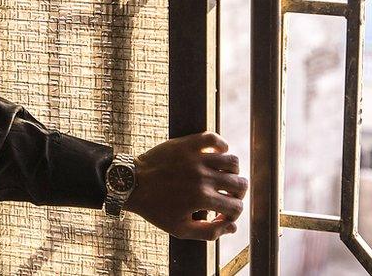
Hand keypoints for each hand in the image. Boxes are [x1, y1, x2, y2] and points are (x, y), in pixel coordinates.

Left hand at [124, 131, 246, 240]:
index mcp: (202, 199)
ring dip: (232, 172)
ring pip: (232, 161)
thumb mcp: (180, 229)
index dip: (234, 214)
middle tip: (227, 195)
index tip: (223, 213)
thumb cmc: (155, 208)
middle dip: (238, 194)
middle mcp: (203, 177)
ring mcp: (196, 158)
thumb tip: (233, 227)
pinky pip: (215, 139)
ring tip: (222, 177)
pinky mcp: (187, 144)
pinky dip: (221, 145)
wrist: (132, 183)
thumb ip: (209, 232)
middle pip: (240, 183)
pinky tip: (217, 155)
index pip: (236, 206)